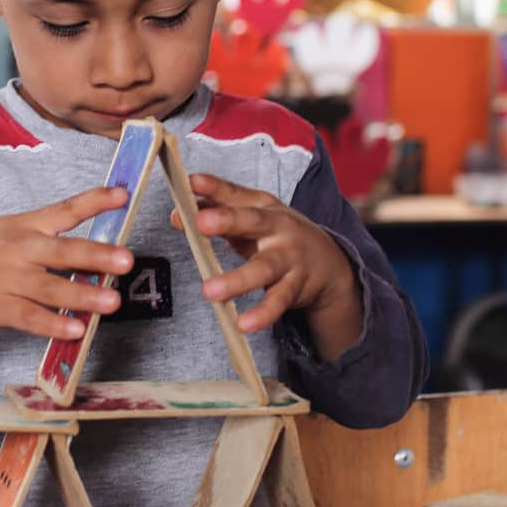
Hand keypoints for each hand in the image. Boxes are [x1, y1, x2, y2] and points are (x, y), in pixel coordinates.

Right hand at [0, 187, 134, 362]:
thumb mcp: (9, 229)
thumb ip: (48, 235)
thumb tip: (96, 248)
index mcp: (26, 226)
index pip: (64, 210)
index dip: (94, 201)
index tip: (123, 193)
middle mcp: (20, 250)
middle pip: (62, 251)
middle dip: (95, 256)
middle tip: (126, 260)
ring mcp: (8, 280)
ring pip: (50, 288)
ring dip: (82, 295)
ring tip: (111, 302)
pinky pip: (29, 317)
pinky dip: (52, 324)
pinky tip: (75, 329)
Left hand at [173, 172, 360, 359]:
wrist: (329, 263)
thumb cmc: (275, 235)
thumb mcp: (250, 218)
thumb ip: (214, 213)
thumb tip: (177, 216)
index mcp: (262, 206)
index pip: (234, 193)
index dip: (213, 187)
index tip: (191, 181)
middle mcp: (278, 227)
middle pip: (252, 221)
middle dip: (226, 220)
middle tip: (200, 221)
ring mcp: (289, 257)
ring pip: (263, 268)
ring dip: (237, 280)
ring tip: (209, 291)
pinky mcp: (295, 287)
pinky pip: (277, 301)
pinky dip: (262, 314)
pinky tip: (244, 324)